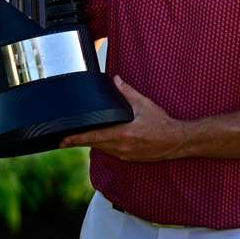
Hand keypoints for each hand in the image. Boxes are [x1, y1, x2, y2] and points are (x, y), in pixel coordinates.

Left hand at [59, 76, 187, 161]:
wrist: (176, 141)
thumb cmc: (162, 123)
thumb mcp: (144, 104)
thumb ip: (127, 92)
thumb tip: (116, 80)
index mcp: (123, 134)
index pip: (93, 138)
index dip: (76, 139)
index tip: (62, 140)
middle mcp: (121, 147)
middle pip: (94, 145)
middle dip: (80, 141)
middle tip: (66, 138)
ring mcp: (125, 155)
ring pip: (103, 149)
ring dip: (93, 143)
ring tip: (82, 137)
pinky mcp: (130, 158)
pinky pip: (112, 152)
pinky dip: (105, 146)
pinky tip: (104, 140)